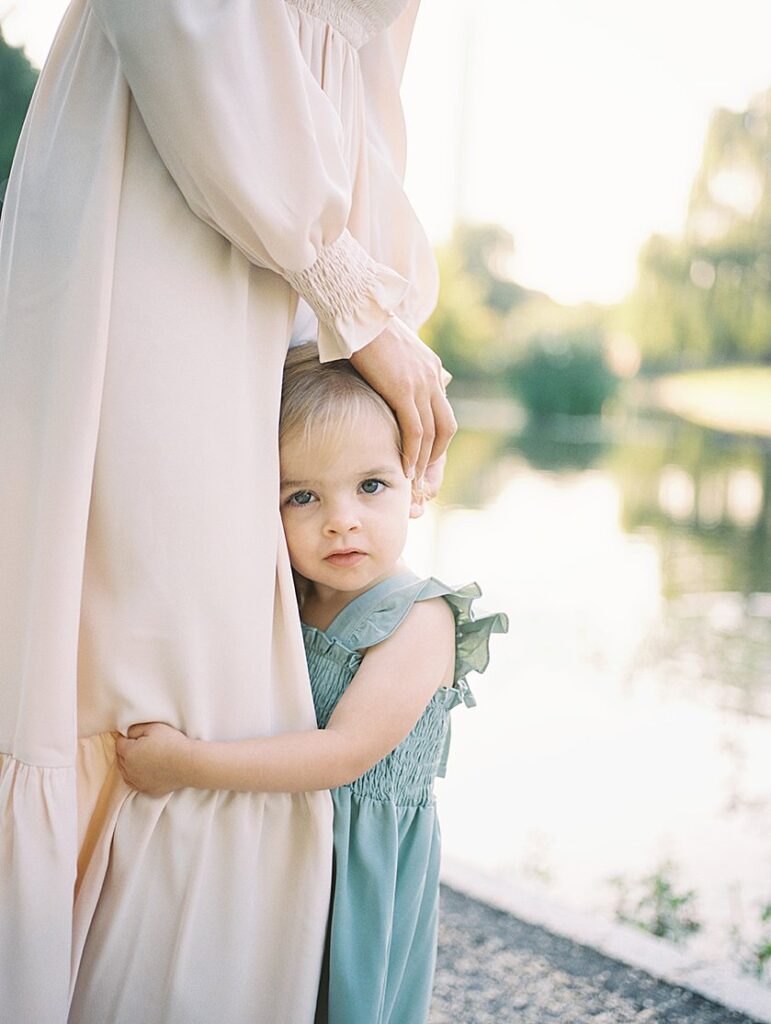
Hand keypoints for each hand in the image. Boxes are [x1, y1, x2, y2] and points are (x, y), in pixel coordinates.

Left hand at [115, 722, 192, 796]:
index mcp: (129, 753)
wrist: (188, 764)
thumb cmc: (172, 743)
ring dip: (128, 764)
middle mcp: (130, 770)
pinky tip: (142, 771)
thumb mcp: (153, 727)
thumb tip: (126, 733)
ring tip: (140, 757)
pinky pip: (134, 783)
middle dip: (126, 750)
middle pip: (120, 758)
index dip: (125, 737)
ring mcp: (138, 782)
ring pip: (125, 772)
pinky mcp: (147, 790)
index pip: (119, 743)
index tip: (134, 735)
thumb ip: (135, 729)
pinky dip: (135, 777)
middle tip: (137, 744)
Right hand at [350, 317, 455, 486]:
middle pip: (445, 426)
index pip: (441, 411)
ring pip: (431, 433)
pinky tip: (405, 467)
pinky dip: (412, 452)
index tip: (425, 455)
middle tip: (423, 473)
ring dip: (423, 459)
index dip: (437, 437)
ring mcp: (420, 384)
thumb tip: (390, 379)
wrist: (358, 311)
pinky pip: (415, 430)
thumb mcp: (389, 350)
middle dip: (436, 453)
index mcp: (430, 368)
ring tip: (413, 478)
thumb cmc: (363, 328)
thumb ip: (397, 369)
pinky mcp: (404, 390)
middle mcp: (431, 377)